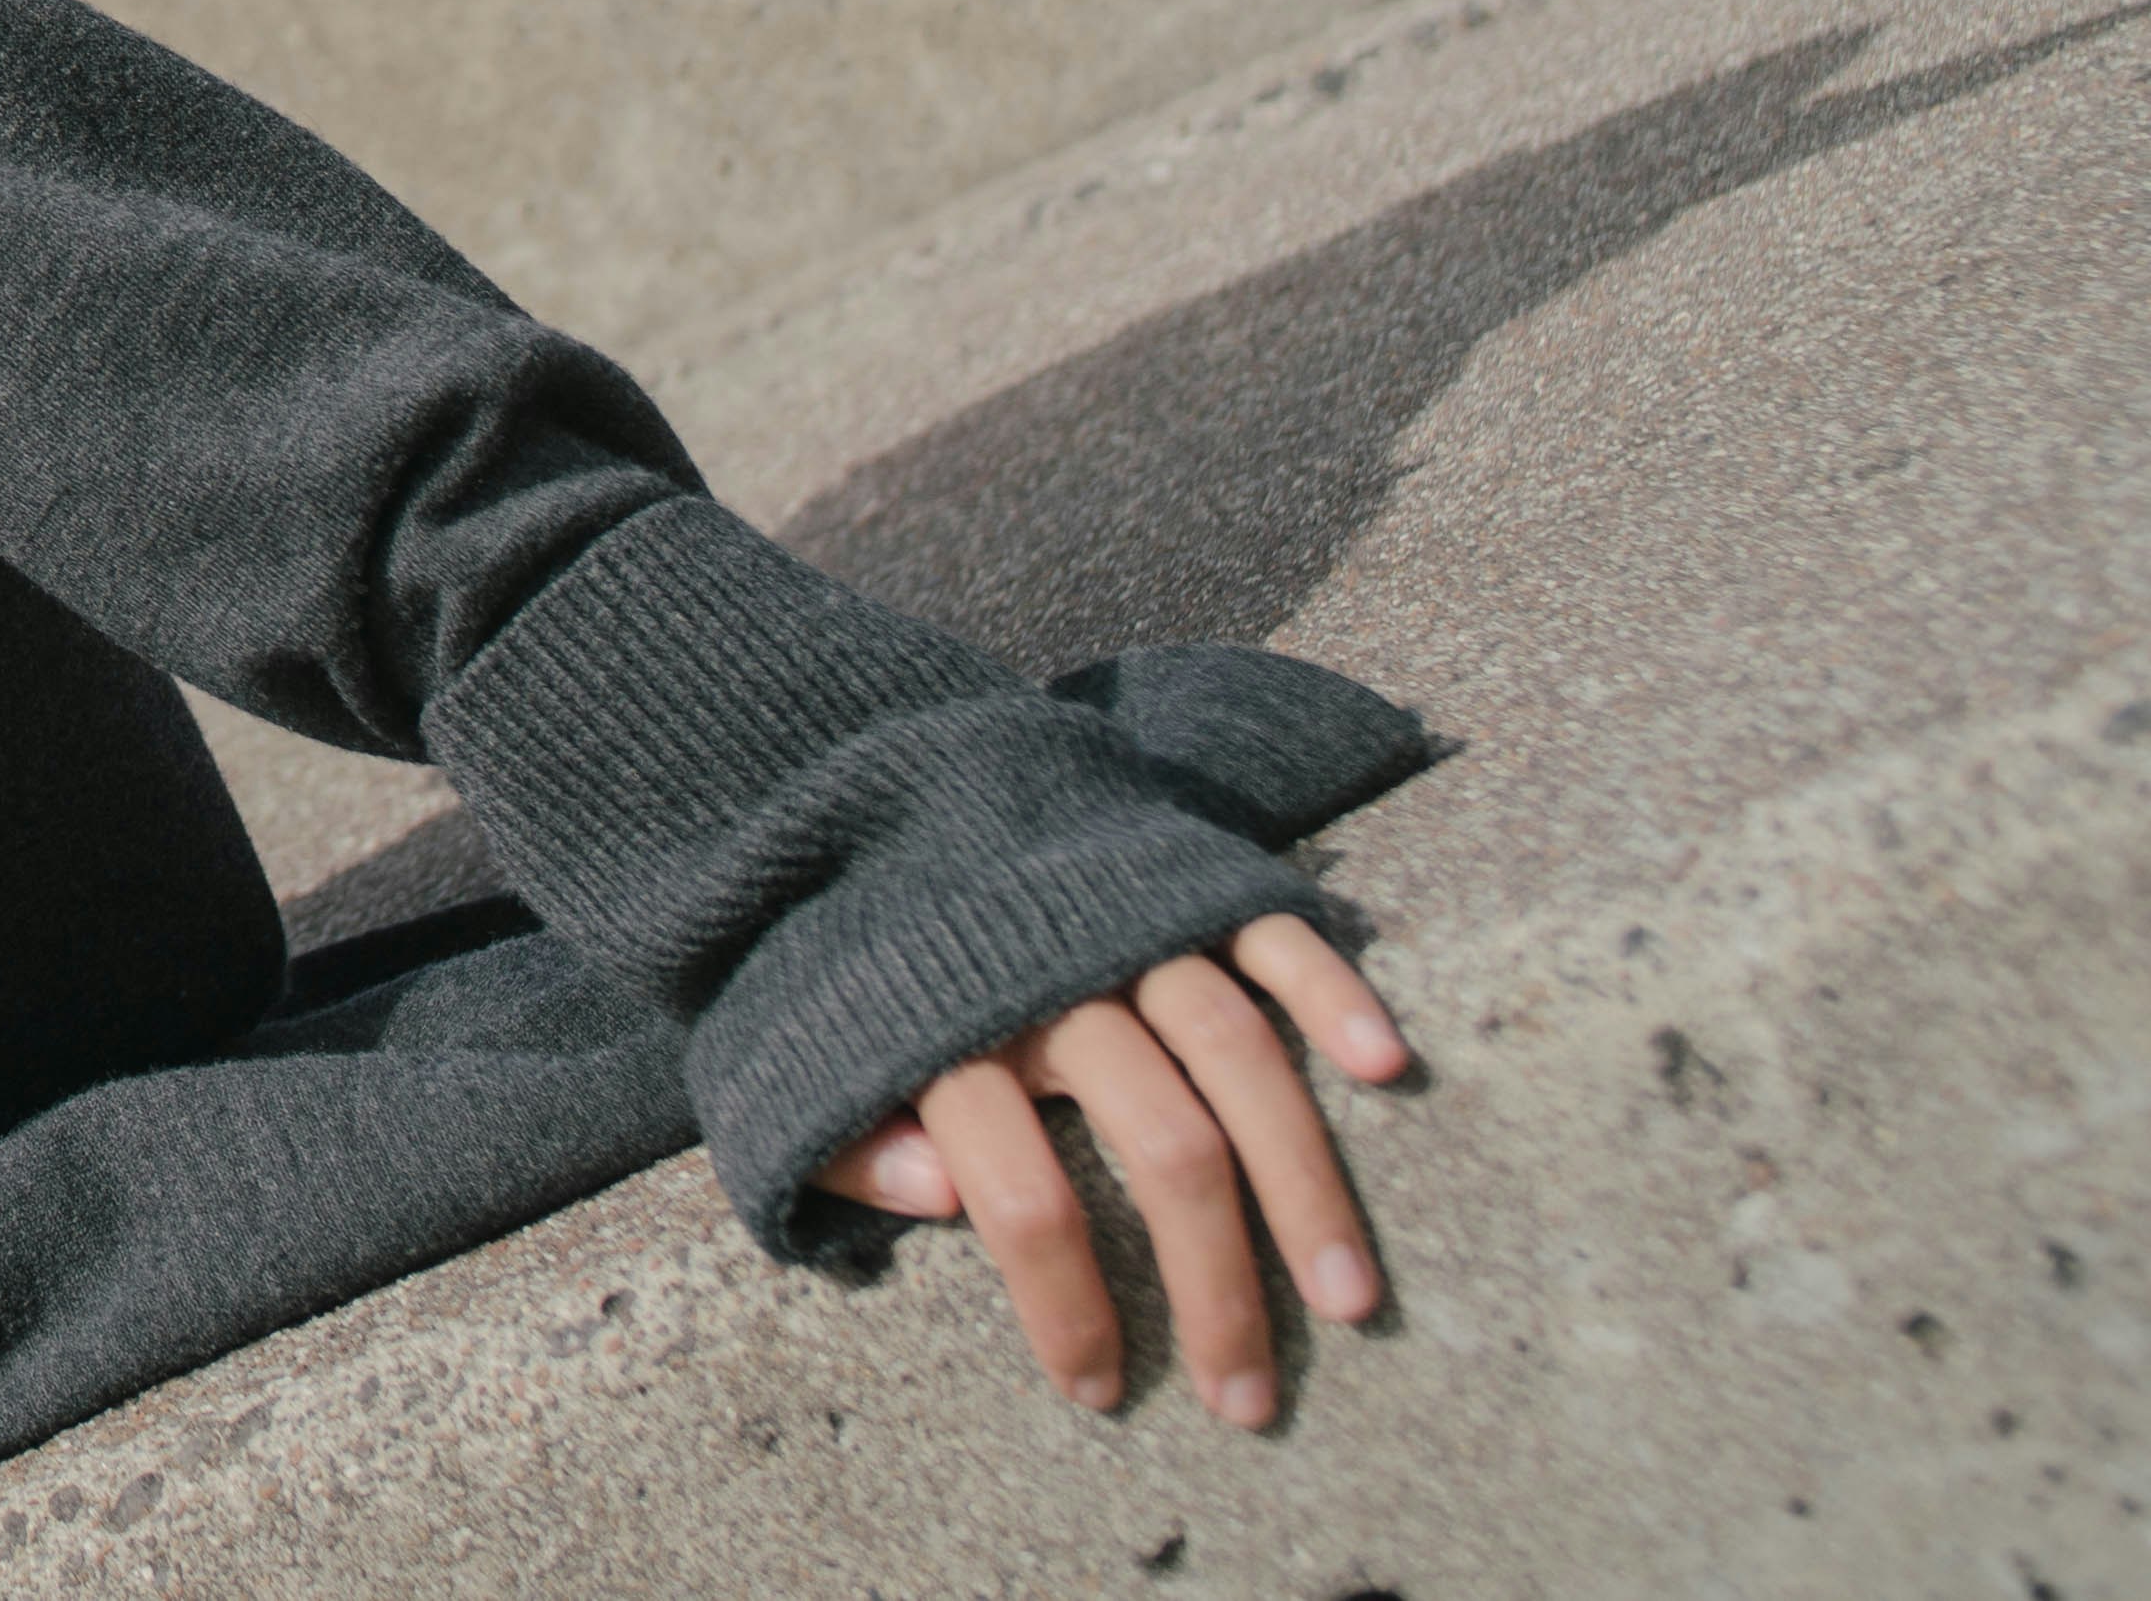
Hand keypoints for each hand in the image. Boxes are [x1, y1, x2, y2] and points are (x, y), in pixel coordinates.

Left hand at [809, 913, 1406, 1425]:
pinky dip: (1331, 990)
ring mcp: (1127, 926)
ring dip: (1306, 1183)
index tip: (1102, 1394)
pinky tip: (1385, 1067)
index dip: (1067, 1309)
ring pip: (1239, 1058)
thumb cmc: (858, 963)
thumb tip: (940, 1202)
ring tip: (1350, 1300)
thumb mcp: (803, 1054)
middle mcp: (1050, 984)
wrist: (883, 786)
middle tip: (1251, 1403)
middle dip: (1217, 1288)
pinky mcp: (1183, 875)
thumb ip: (850, 1141)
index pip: (1025, 1202)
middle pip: (1163, 1148)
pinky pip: (1270, 932)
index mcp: (947, 1035)